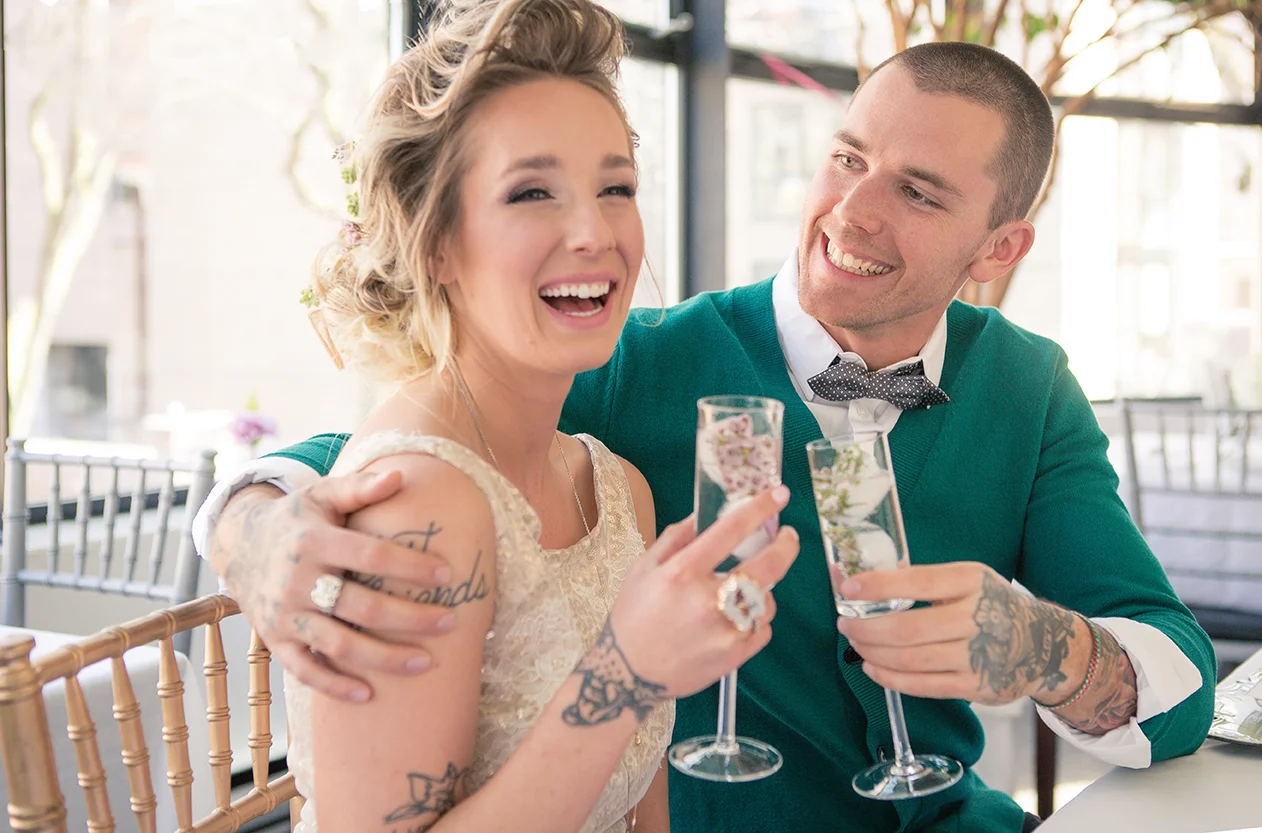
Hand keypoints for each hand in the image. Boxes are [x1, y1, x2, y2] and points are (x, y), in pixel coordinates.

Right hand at [210, 472, 455, 701]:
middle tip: (451, 623)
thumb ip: (360, 487)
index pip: (371, 555)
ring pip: (339, 645)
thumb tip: (401, 475)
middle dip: (410, 618)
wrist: (238, 545)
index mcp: (313, 540)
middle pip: (362, 607)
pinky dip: (336, 687)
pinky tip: (370, 695)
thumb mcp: (322, 495)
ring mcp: (285, 614)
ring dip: (385, 659)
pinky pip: (305, 671)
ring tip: (426, 663)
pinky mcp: (275, 640)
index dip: (411, 567)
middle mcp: (297, 580)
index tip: (449, 576)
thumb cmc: (297, 518)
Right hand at [604, 485, 799, 697]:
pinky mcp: (735, 657)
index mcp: (682, 572)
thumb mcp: (643, 568)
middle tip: (789, 536)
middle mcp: (708, 601)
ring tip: (742, 593)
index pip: (731, 530)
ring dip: (761, 591)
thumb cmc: (633, 617)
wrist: (626, 675)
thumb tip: (705, 515)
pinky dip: (754, 620)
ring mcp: (725, 632)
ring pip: (767, 601)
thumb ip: (676, 538)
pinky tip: (734, 620)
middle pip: (767, 566)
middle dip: (786, 546)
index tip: (779, 495)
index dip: (760, 508)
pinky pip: (762, 629)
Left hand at [834, 562, 1086, 705]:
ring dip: (874, 653)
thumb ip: (924, 579)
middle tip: (845, 624)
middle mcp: (978, 618)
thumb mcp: (967, 579)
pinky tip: (872, 668)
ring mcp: (979, 657)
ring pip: (912, 660)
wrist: (1043, 644)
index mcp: (972, 582)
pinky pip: (923, 686)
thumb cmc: (992, 604)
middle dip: (867, 628)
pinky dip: (890, 678)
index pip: (919, 582)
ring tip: (856, 644)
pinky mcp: (977, 687)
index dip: (878, 587)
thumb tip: (865, 580)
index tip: (847, 588)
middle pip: (909, 629)